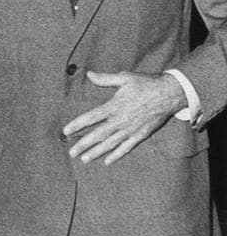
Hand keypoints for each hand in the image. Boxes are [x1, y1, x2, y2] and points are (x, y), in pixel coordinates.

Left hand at [62, 71, 185, 164]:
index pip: (92, 117)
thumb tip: (89, 74)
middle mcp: (121, 120)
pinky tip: (107, 161)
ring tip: (84, 159)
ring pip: (111, 144)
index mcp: (115, 106)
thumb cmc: (145, 84)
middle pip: (99, 135)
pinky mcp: (141, 134)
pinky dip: (117, 154)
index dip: (78, 124)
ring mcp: (131, 129)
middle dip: (84, 144)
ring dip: (97, 152)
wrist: (169, 94)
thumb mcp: (124, 77)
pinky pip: (127, 147)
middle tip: (71, 152)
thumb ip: (105, 78)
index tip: (65, 131)